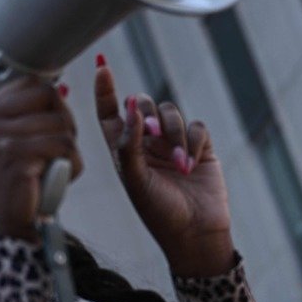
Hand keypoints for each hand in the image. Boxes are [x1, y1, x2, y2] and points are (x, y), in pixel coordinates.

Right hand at [0, 76, 81, 241]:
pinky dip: (72, 167)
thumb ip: (24, 116)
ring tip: (53, 171)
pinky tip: (57, 180)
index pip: (31, 83)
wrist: (0, 231)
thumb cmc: (12, 191)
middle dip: (66, 124)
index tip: (52, 129)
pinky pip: (65, 147)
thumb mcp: (6, 145)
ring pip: (62, 125)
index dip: (54, 105)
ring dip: (69, 152)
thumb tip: (58, 87)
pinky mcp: (16, 158)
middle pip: (50, 98)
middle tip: (59, 152)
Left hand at [95, 63, 233, 276]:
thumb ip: (127, 143)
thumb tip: (129, 105)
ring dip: (173, 133)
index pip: (110, 113)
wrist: (196, 233)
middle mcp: (147, 143)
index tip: (102, 67)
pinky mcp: (200, 148)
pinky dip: (192, 141)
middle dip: (146, 111)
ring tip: (179, 163)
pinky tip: (191, 164)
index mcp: (123, 151)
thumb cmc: (159, 213)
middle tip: (151, 131)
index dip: (105, 90)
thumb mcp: (134, 180)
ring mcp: (173, 144)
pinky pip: (195, 126)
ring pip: (170, 112)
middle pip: (141, 104)